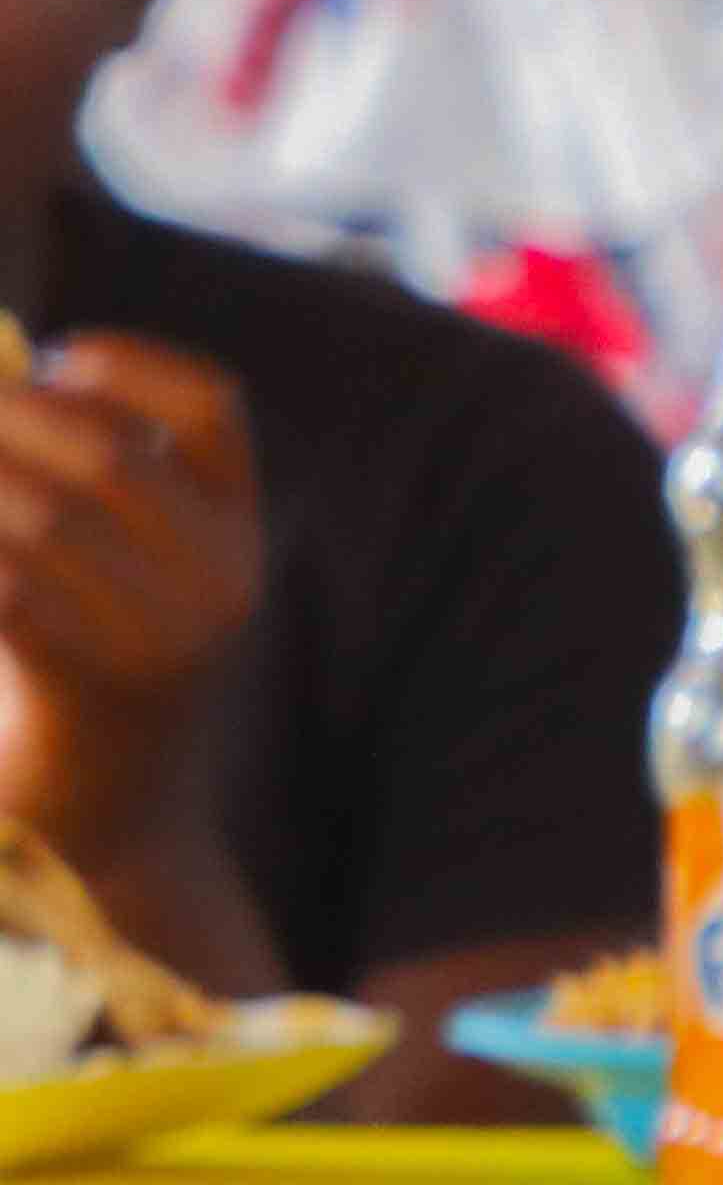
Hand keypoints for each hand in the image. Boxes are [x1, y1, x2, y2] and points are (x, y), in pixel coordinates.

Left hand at [0, 334, 263, 831]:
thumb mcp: (124, 573)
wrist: (110, 824)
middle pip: (110, 455)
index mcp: (238, 538)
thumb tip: (0, 377)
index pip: (212, 408)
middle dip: (5, 418)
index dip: (127, 364)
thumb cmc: (85, 673)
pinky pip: (9, 592)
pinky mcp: (93, 689)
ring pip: (45, 517)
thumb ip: (86, 487)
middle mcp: (219, 585)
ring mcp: (164, 641)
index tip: (51, 359)